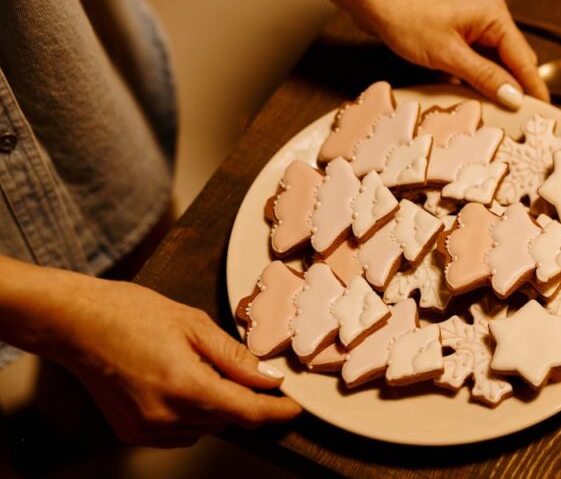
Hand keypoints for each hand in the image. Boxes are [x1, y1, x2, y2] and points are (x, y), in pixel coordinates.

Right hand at [55, 277, 299, 446]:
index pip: (246, 411)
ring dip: (216, 406)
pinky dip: (192, 415)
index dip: (276, 411)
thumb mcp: (194, 324)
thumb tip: (269, 378)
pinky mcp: (132, 433)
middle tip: (242, 370)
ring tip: (197, 368)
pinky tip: (181, 385)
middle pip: (228, 420)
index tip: (295, 408)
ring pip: (206, 427)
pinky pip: (181, 432)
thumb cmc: (132, 314)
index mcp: (185, 386)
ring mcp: (146, 429)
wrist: (78, 324)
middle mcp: (165, 416)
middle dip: (243, 398)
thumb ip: (235, 357)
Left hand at [351, 0, 549, 107]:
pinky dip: (470, 77)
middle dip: (512, 89)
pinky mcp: (455, 31)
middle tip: (516, 121)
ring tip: (491, 114)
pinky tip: (464, 96)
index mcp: (495, 16)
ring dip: (489, 85)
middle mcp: (489, 16)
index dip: (534, 89)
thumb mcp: (448, 55)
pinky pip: (473, 59)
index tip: (544, 115)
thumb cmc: (406, 17)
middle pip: (512, 62)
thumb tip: (515, 98)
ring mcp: (471, 23)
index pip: (524, 60)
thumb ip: (485, 77)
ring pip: (491, 63)